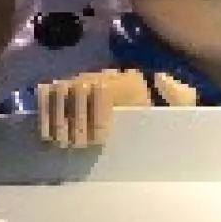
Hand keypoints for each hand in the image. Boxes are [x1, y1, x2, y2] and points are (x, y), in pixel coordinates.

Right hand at [37, 69, 197, 146]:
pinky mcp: (64, 90)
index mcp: (127, 81)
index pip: (104, 90)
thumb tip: (164, 78)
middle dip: (77, 121)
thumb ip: (177, 95)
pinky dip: (43, 112)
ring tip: (63, 143)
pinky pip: (46, 94)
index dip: (98, 116)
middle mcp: (101, 75)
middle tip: (79, 146)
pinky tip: (47, 135)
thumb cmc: (158, 115)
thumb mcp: (177, 106)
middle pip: (79, 90)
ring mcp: (81, 81)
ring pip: (60, 91)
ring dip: (58, 119)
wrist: (145, 105)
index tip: (100, 140)